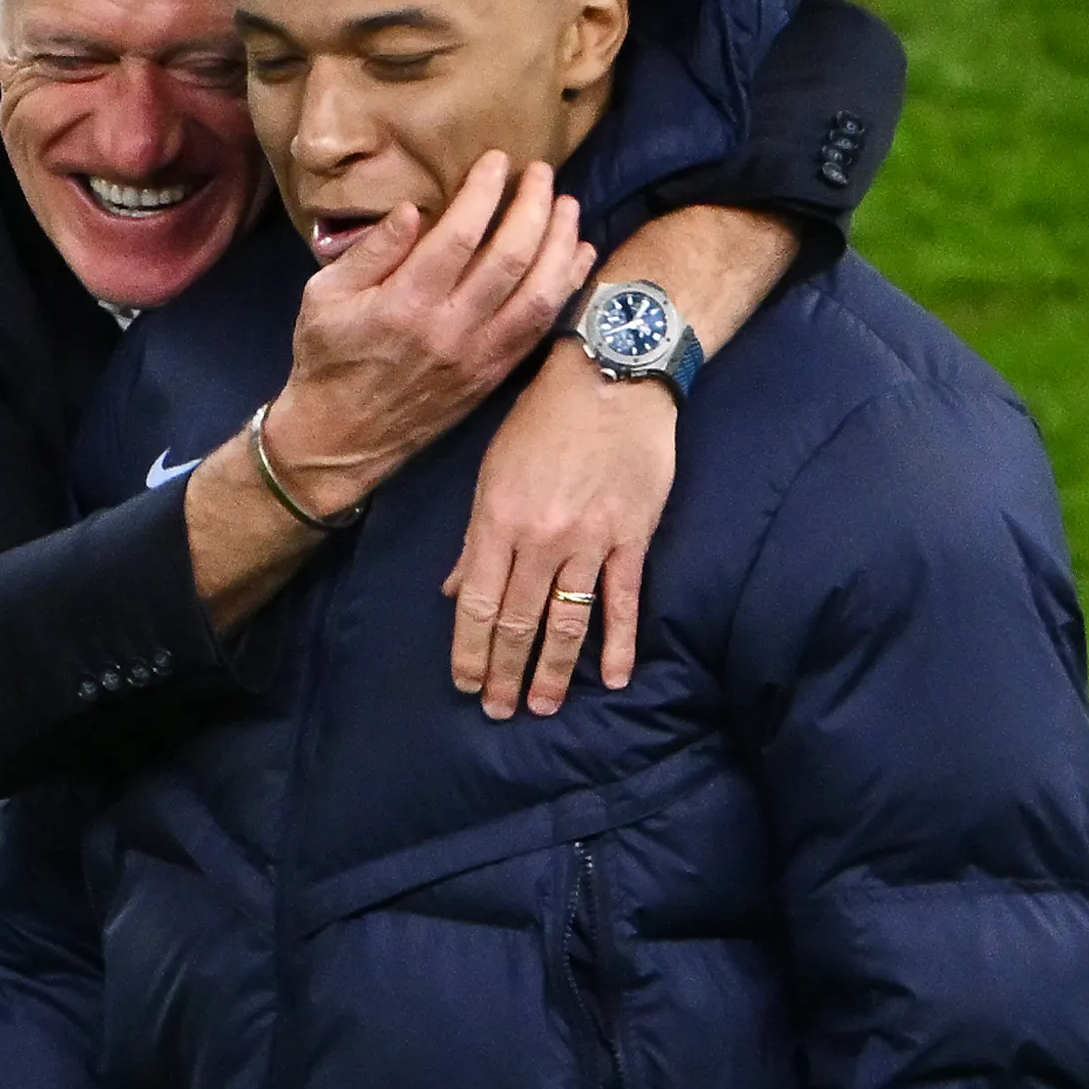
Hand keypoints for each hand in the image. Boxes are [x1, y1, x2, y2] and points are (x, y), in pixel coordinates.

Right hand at [259, 153, 594, 519]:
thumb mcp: (324, 296)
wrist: (340, 440)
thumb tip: (413, 209)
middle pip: (511, 257)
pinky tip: (577, 255)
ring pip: (539, 293)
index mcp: (404, 304)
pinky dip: (566, 287)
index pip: (459, 235)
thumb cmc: (326, 359)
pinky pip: (542, 327)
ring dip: (560, 243)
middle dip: (533, 206)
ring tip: (567, 205)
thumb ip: (371, 251)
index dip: (485, 192)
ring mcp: (478, 355)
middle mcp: (449, 329)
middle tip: (540, 173)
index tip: (497, 160)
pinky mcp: (493, 375)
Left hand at [444, 338, 675, 717]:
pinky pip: (624, 600)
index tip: (465, 684)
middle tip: (499, 712)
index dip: (470, 650)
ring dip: (554, 670)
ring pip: (567, 620)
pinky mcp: (632, 537)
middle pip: (519, 621)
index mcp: (499, 519)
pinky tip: (615, 676)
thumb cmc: (543, 417)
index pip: (479, 604)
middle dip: (505, 672)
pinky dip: (620, 642)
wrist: (612, 376)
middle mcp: (541, 538)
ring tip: (544, 707)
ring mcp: (589, 540)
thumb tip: (456, 591)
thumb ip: (476, 537)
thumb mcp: (493, 470)